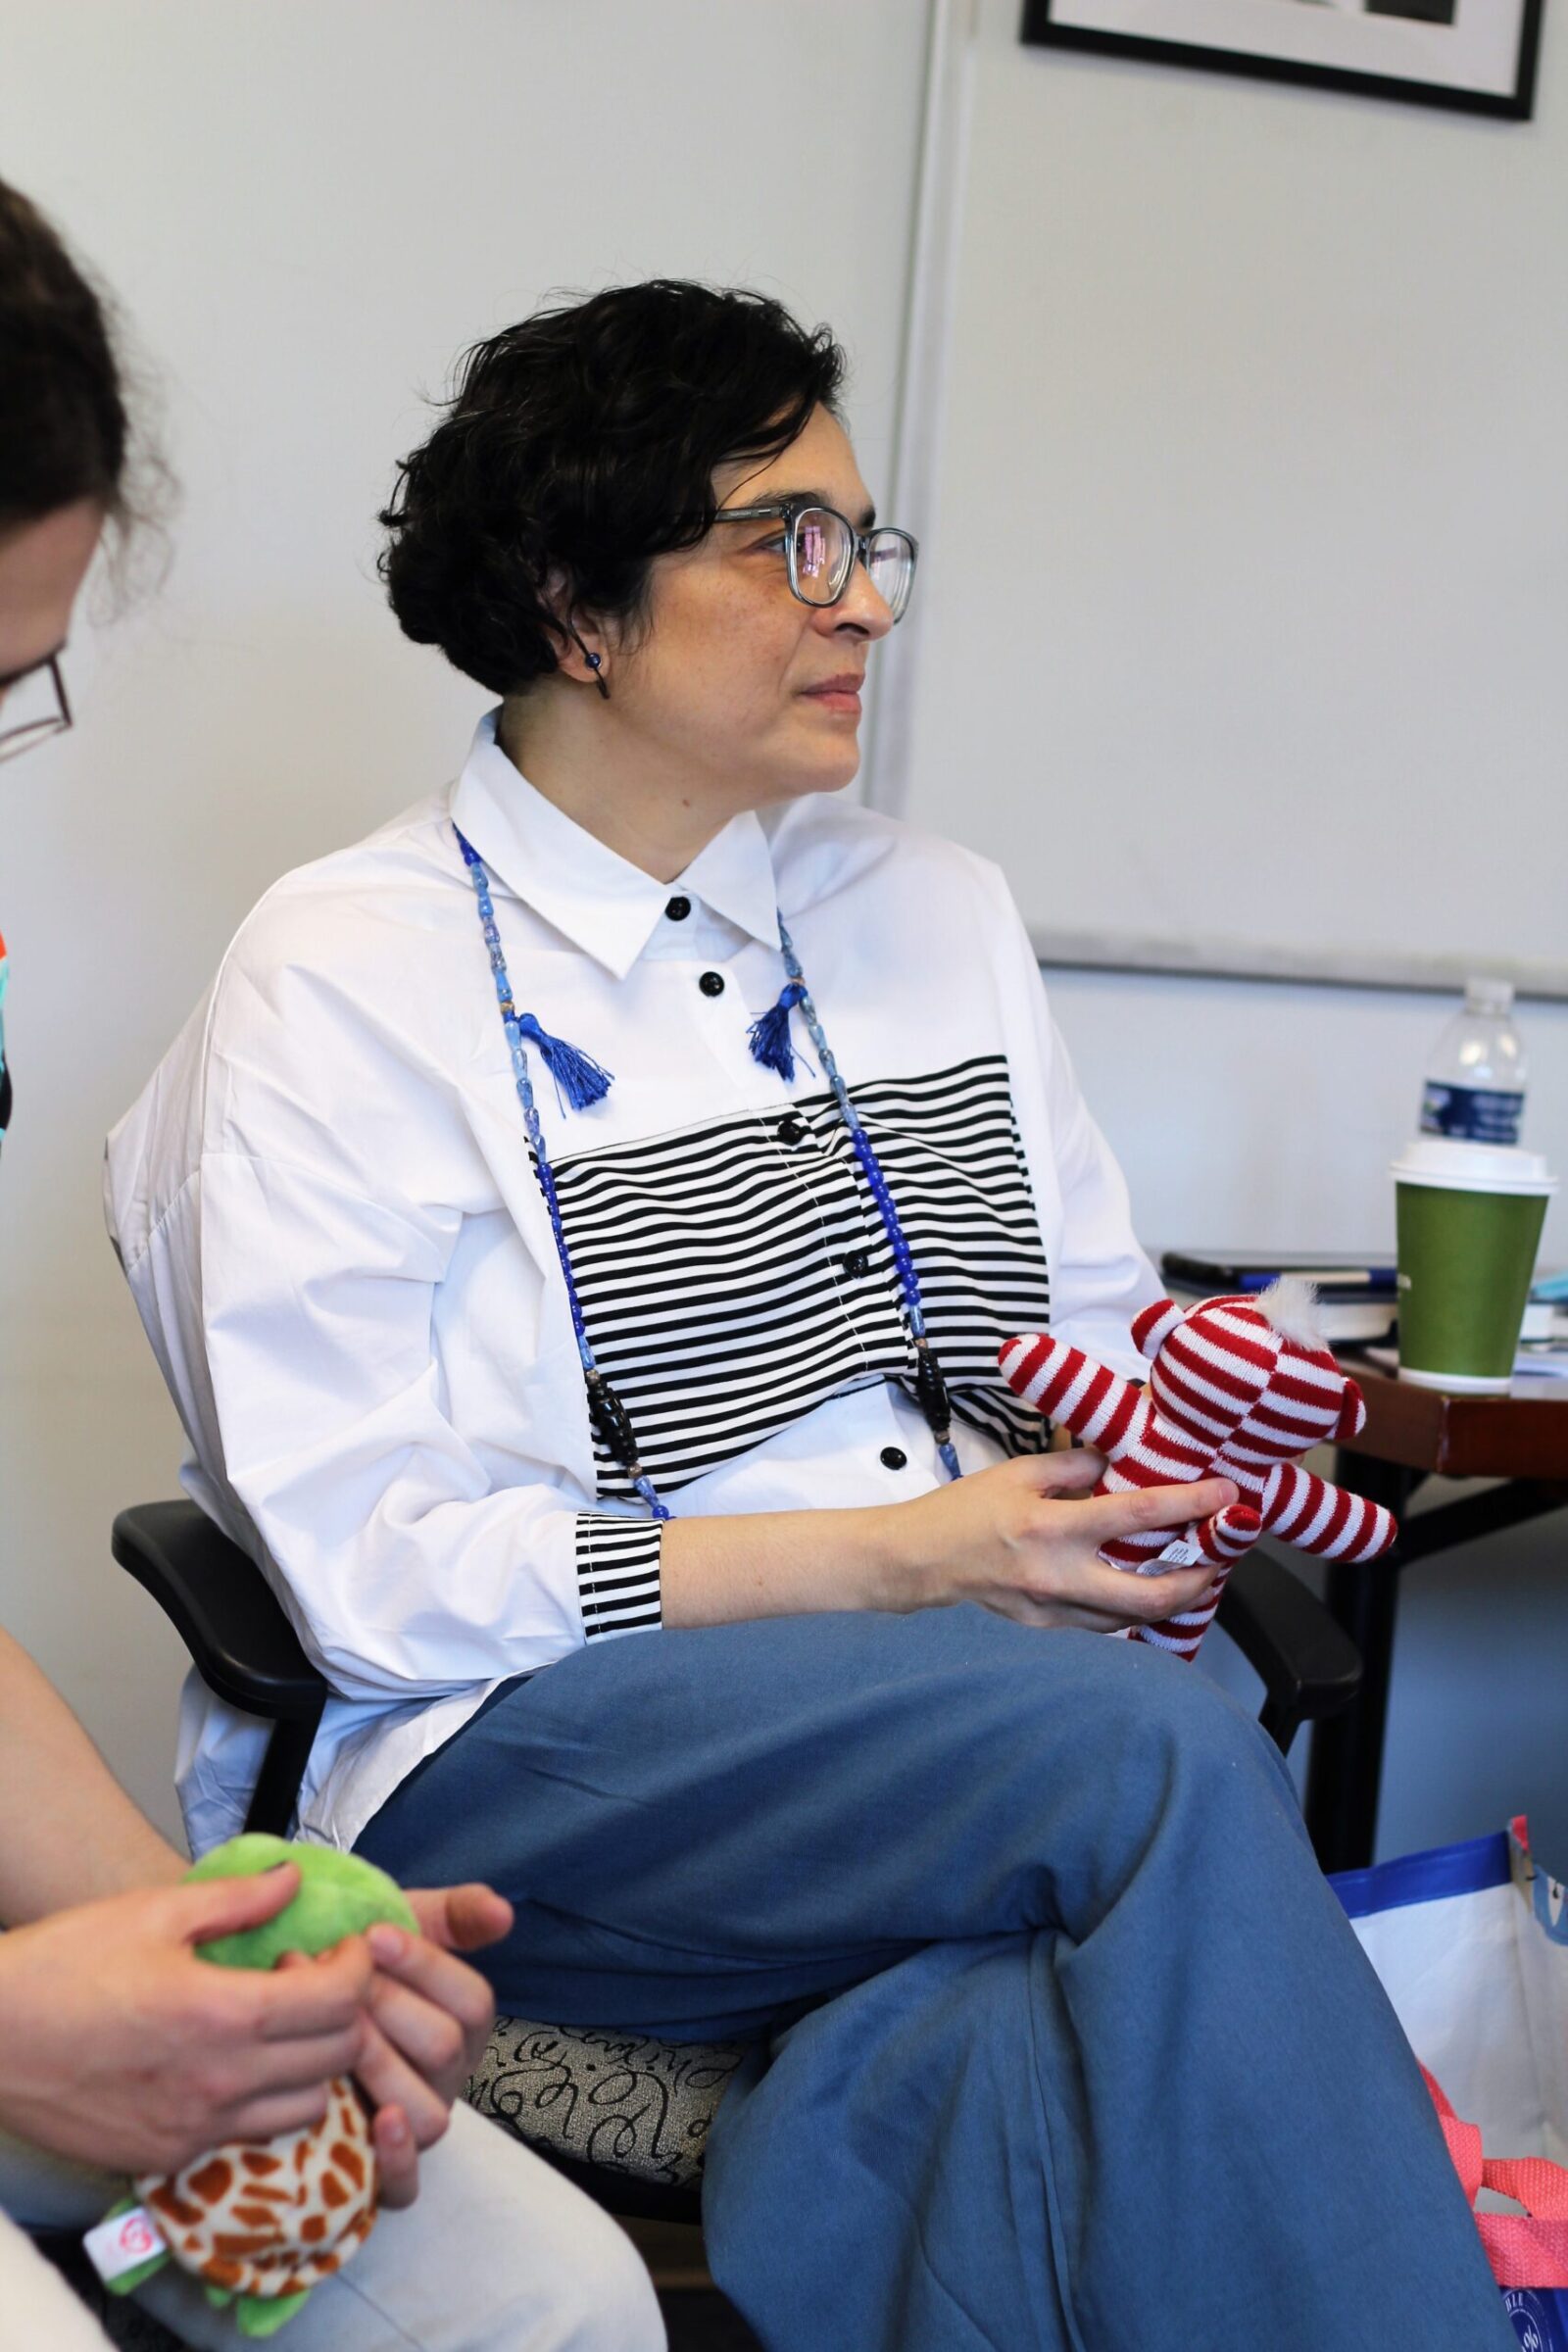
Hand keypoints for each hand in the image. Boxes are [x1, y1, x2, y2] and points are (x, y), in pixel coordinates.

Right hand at [0, 1867, 371, 2176]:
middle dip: (346, 2011)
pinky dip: (266, 2101)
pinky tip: (238, 2062)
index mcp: (224, 2015)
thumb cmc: (65, 1965)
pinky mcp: (167, 2156)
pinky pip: (249, 2136)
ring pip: (306, 2109)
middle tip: (314, 1977)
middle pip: (338, 2057)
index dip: (360, 1966)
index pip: (340, 2001)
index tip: (348, 1945)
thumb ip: (239, 1899)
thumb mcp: (155, 1912)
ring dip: (315, 2064)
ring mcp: (195, 2129)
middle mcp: (221, 2083)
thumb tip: (295, 1878)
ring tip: (281, 2023)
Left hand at [335, 1883, 510, 2207]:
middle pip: (443, 2049)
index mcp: (463, 2024)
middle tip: (329, 1980)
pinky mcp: (382, 2175)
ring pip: (427, 2112)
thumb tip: (503, 1912)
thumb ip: (455, 1915)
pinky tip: (379, 2121)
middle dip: (385, 2006)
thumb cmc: (354, 1968)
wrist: (295, 2019)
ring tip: (331, 2037)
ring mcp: (417, 2127)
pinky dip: (397, 2160)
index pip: (472, 2000)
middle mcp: (448, 2078)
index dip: (425, 1965)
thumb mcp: (406, 1928)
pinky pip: (407, 2187)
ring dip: (380, 2067)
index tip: (371, 1936)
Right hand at [894, 1448, 1240, 1632]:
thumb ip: (1077, 1466)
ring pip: (1131, 1618)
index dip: (1188, 1504)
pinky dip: (1130, 1608)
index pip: (1138, 1514)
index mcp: (1053, 1528)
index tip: (1223, 1495)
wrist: (919, 1560)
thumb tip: (1123, 1460)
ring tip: (1190, 1576)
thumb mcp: (1020, 1473)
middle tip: (1219, 1562)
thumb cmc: (964, 1511)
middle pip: (1151, 1595)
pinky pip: (1103, 1623)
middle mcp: (1059, 1576)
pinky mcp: (1047, 1627)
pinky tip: (1141, 1590)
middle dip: (1198, 1581)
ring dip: (1170, 1599)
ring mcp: (1054, 1610)